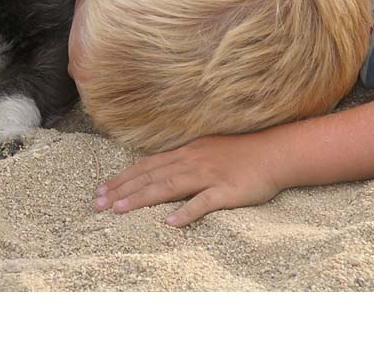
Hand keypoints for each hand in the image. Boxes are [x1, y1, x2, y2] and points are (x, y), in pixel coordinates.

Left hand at [93, 131, 284, 226]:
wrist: (276, 152)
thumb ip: (185, 159)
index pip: (147, 165)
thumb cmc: (243, 152)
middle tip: (97, 204)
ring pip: (169, 186)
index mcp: (186, 151)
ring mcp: (209, 175)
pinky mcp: (227, 190)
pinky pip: (204, 202)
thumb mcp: (208, 149)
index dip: (122, 178)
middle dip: (121, 190)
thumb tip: (162, 170)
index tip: (101, 190)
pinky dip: (186, 212)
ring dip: (142, 198)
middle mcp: (192, 160)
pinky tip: (170, 223)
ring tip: (120, 210)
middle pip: (150, 176)